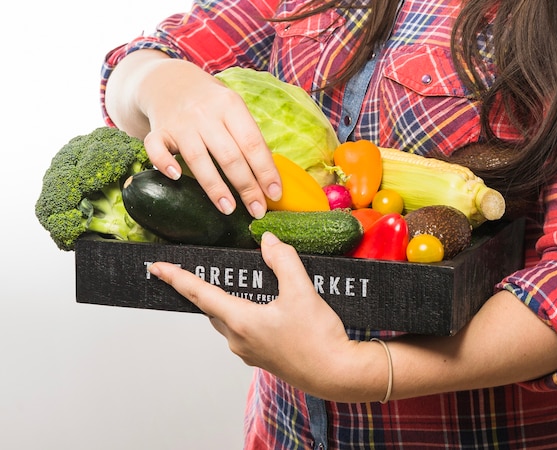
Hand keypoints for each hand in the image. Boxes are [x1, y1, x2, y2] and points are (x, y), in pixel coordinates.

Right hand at [105, 51, 281, 216]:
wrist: (168, 82)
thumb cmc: (210, 103)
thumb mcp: (233, 108)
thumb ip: (247, 135)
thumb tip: (268, 176)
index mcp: (230, 105)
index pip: (252, 142)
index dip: (265, 170)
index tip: (275, 194)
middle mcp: (205, 114)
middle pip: (229, 155)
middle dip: (246, 186)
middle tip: (257, 209)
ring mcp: (180, 123)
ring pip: (198, 158)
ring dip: (215, 187)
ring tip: (229, 208)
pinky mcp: (157, 131)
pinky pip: (156, 149)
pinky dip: (165, 163)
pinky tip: (176, 177)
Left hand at [148, 233, 386, 401]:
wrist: (339, 375)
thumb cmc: (319, 338)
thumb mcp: (301, 291)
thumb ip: (283, 260)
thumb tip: (268, 241)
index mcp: (241, 321)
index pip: (200, 295)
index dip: (177, 278)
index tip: (157, 268)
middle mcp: (239, 339)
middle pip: (212, 307)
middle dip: (201, 288)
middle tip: (196, 269)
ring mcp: (250, 351)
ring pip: (227, 319)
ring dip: (225, 301)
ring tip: (235, 282)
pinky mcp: (263, 356)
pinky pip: (242, 330)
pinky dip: (242, 313)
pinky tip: (262, 305)